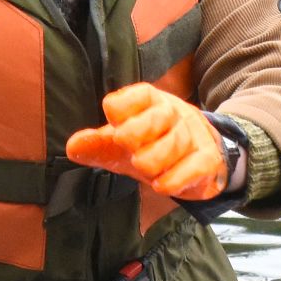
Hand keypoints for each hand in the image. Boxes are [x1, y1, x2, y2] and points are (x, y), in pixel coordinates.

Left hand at [66, 83, 229, 202]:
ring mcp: (193, 135)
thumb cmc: (154, 147)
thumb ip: (98, 145)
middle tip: (131, 152)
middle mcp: (174, 113)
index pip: (138, 95)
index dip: (122, 110)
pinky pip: (193, 166)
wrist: (200, 160)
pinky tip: (161, 185)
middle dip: (138, 135)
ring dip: (154, 162)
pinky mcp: (208, 159)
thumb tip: (73, 147)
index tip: (115, 124)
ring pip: (175, 144)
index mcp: (150, 102)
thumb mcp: (122, 146)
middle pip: (158, 117)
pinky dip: (174, 179)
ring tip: (145, 170)